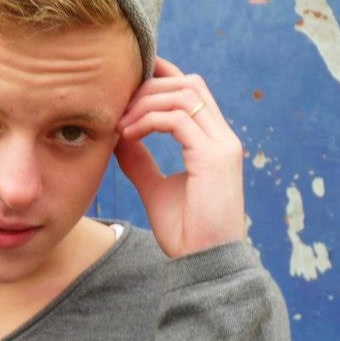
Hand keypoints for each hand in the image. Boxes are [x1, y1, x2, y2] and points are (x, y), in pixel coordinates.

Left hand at [114, 58, 246, 257]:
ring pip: (183, 95)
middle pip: (188, 84)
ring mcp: (222, 145)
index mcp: (213, 142)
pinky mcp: (214, 158)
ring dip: (145, 103)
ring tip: (119, 124)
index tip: (127, 81)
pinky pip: (177, 119)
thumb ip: (140, 160)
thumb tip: (119, 135)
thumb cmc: (185, 232)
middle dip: (148, 87)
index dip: (162, 76)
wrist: (203, 264)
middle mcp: (223, 138)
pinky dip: (148, 120)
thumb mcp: (154, 188)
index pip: (192, 90)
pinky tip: (127, 135)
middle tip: (116, 107)